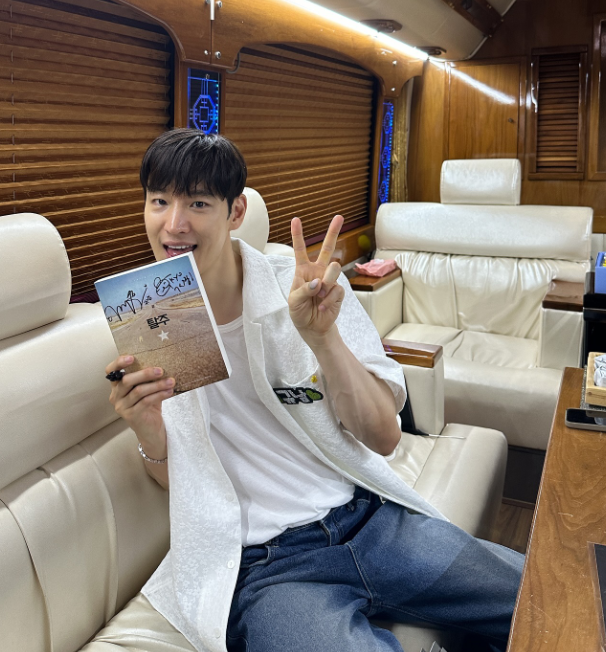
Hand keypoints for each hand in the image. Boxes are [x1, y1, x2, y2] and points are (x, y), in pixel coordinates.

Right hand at [105, 354, 173, 457]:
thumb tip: (160, 363)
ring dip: (157, 385)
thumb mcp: (147, 389)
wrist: (151, 429)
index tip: (132, 357)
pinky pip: (146, 402)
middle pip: (126, 380)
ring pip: (138, 391)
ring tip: (171, 381)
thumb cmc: (149, 405)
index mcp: (117, 386)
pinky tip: (169, 391)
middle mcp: (115, 396)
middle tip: (161, 370)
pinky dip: (159, 395)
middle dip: (145, 374)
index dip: (118, 363)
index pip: (110, 372)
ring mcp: (122, 407)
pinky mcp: (131, 416)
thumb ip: (148, 378)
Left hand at [288, 215, 344, 345]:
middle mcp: (318, 271)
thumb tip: (319, 283)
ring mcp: (329, 280)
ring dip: (326, 282)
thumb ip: (305, 290)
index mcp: (303, 270)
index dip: (298, 235)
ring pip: (333, 269)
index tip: (296, 219)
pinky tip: (322, 306)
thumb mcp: (294, 301)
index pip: (300, 250)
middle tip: (339, 217)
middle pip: (327, 248)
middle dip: (333, 232)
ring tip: (319, 295)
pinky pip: (336, 289)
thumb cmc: (299, 312)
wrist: (312, 327)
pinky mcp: (338, 291)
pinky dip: (328, 299)